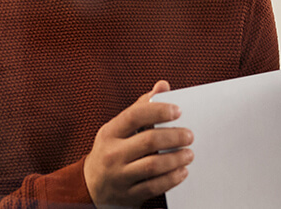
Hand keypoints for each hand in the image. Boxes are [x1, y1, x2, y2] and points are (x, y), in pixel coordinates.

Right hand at [85, 80, 193, 207]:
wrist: (91, 186)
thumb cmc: (111, 151)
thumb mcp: (118, 128)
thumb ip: (141, 107)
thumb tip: (163, 86)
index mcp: (110, 132)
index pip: (134, 116)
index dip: (158, 111)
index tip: (178, 111)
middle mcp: (112, 153)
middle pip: (148, 141)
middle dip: (174, 137)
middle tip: (190, 135)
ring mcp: (119, 176)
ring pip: (153, 165)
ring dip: (176, 159)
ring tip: (189, 154)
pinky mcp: (128, 195)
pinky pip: (154, 187)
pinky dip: (171, 179)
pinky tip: (182, 171)